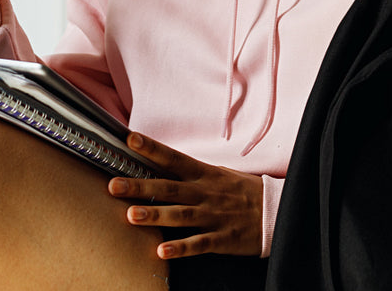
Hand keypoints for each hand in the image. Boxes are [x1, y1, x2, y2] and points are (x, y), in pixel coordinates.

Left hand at [109, 133, 264, 258]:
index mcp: (207, 175)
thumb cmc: (245, 192)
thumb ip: (192, 174)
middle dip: (141, 186)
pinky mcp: (222, 238)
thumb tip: (162, 166)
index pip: (175, 158)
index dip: (153, 149)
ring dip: (156, 215)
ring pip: (181, 215)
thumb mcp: (221, 175)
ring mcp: (214, 216)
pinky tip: (162, 251)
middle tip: (114, 185)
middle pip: (170, 188)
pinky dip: (181, 248)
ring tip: (131, 215)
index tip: (130, 139)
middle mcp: (207, 193)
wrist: (278, 212)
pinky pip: (199, 243)